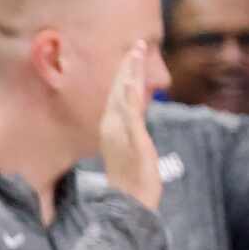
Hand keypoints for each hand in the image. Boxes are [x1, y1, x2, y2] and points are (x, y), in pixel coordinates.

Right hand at [98, 42, 163, 209]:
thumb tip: (134, 131)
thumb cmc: (131, 184)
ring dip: (130, 73)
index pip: (118, 97)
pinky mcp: (133, 140)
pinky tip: (135, 80)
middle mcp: (113, 128)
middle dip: (128, 66)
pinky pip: (132, 112)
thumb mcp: (131, 156)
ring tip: (136, 52)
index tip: (130, 56)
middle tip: (136, 44)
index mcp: (112, 129)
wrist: (129, 205)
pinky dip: (132, 93)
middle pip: (120, 90)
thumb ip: (132, 140)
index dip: (124, 76)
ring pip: (125, 95)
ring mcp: (122, 133)